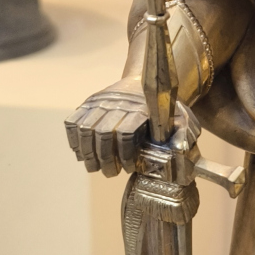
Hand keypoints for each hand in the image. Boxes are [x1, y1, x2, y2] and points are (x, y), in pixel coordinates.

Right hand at [64, 84, 198, 177]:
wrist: (142, 82)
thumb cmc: (161, 107)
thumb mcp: (178, 117)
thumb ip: (180, 134)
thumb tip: (181, 151)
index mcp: (141, 107)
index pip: (126, 133)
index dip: (125, 155)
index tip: (128, 168)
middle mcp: (118, 103)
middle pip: (103, 134)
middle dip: (104, 159)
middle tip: (110, 173)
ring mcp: (100, 102)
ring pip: (85, 130)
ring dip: (88, 154)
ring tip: (94, 167)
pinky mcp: (88, 103)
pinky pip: (73, 123)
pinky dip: (74, 141)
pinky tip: (81, 154)